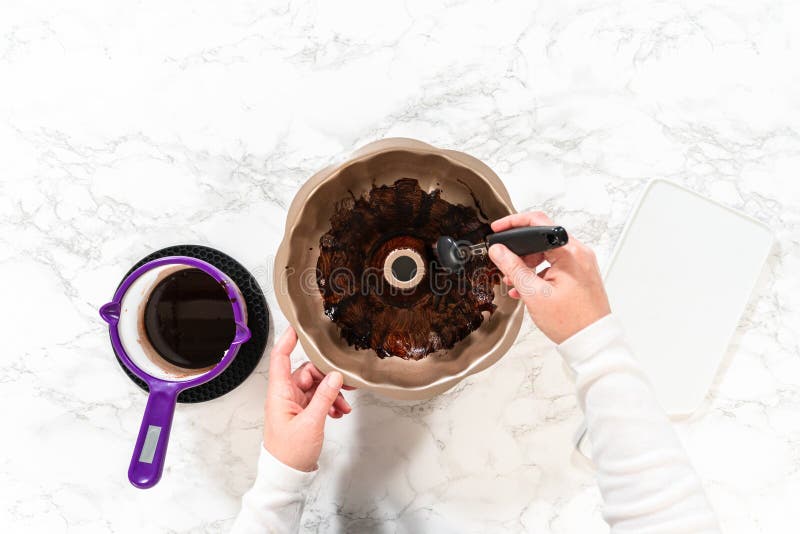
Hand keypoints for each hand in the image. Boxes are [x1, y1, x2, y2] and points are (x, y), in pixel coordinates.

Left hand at [263, 327, 352, 471]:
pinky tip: (338, 412)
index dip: (288, 340)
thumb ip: (324, 397)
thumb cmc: (290, 453)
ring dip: (331, 393)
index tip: (299, 326)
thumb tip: (335, 376)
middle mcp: (285, 395)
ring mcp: (293, 404)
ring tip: (344, 405)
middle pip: (307, 372)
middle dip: (327, 376)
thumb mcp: (311, 422)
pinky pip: (317, 399)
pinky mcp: (301, 414)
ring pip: (316, 387)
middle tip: (345, 382)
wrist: (287, 476)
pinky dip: (329, 403)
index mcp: (279, 393)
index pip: (280, 358)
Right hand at [488, 212, 610, 343]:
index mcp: (570, 252)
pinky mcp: (581, 275)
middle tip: (504, 263)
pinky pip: (555, 266)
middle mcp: (579, 253)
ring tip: (514, 282)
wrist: (592, 341)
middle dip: (519, 251)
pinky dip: (540, 273)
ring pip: (547, 253)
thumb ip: (513, 268)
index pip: (538, 222)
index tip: (498, 229)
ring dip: (528, 264)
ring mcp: (581, 264)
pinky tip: (527, 289)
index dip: (514, 223)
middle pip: (541, 239)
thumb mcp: (534, 293)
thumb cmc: (571, 321)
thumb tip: (498, 251)